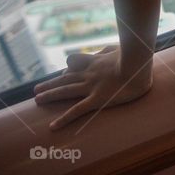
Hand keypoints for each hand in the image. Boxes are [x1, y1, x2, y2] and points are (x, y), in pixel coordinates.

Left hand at [34, 45, 153, 129]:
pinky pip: (77, 110)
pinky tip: (53, 127)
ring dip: (50, 95)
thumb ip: (108, 50)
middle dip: (50, 83)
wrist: (139, 64)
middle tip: (35, 89)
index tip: (63, 72)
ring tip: (37, 100)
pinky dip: (64, 119)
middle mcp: (89, 74)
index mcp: (95, 62)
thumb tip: (102, 51)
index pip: (75, 63)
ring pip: (65, 91)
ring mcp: (91, 87)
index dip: (68, 68)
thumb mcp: (119, 48)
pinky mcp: (96, 100)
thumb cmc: (134, 55)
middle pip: (65, 78)